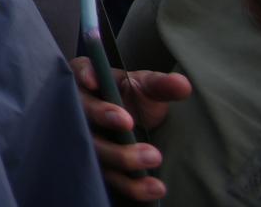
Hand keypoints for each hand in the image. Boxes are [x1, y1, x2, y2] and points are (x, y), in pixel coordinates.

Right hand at [70, 56, 190, 201]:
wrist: (137, 129)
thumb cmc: (134, 100)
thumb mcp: (147, 88)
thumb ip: (161, 85)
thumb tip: (182, 84)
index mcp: (88, 82)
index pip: (78, 72)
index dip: (84, 76)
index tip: (95, 82)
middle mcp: (78, 111)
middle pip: (81, 114)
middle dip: (104, 119)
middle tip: (130, 124)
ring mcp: (86, 142)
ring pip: (94, 150)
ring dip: (122, 157)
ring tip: (155, 157)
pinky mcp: (98, 168)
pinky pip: (109, 179)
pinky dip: (131, 186)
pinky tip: (154, 187)